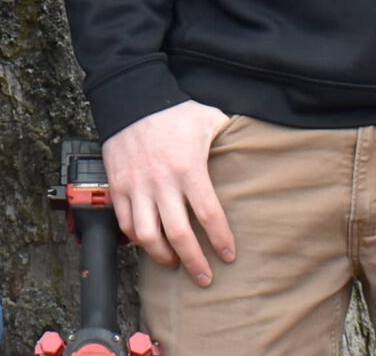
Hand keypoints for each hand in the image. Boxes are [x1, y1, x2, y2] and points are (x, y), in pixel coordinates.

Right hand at [102, 100, 235, 286]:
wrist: (131, 98)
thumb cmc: (174, 110)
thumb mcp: (210, 119)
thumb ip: (231, 137)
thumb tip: (257, 145)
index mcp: (189, 168)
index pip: (209, 215)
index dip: (220, 240)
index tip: (228, 255)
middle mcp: (161, 182)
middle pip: (179, 235)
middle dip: (195, 262)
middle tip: (204, 277)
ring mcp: (136, 186)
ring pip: (147, 236)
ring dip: (163, 256)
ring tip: (175, 263)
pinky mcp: (118, 187)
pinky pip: (126, 224)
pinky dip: (137, 240)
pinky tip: (150, 243)